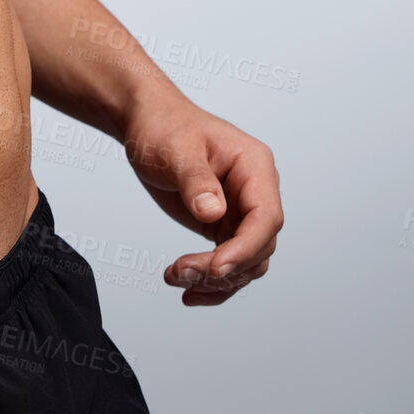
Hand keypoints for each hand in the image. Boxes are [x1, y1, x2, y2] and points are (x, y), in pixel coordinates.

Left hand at [123, 95, 282, 304]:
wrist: (147, 123)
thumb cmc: (164, 126)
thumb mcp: (177, 149)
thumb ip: (196, 180)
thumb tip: (214, 212)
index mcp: (254, 166)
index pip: (266, 217)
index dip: (245, 248)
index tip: (216, 268)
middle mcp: (255, 192)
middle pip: (258, 247)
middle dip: (222, 268)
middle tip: (181, 273)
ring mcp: (241, 211)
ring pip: (246, 263)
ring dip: (215, 280)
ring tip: (175, 278)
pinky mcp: (224, 226)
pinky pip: (229, 263)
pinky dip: (211, 282)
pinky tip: (187, 291)